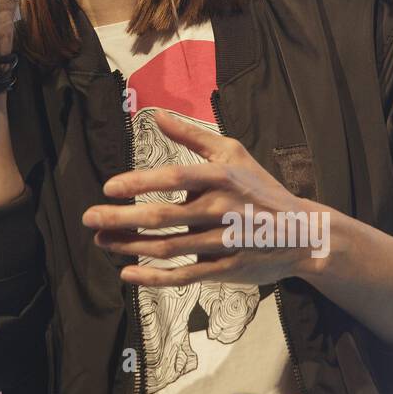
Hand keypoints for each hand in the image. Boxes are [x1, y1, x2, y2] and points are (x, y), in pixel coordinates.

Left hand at [82, 110, 328, 286]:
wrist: (303, 233)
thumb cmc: (260, 188)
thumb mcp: (232, 153)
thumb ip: (192, 135)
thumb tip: (156, 115)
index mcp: (220, 178)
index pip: (174, 176)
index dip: (140, 182)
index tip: (109, 187)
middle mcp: (221, 210)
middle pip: (164, 216)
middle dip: (121, 218)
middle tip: (89, 218)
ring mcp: (223, 243)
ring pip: (168, 247)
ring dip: (130, 246)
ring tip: (101, 241)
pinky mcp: (225, 270)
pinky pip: (183, 276)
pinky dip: (154, 278)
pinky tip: (129, 274)